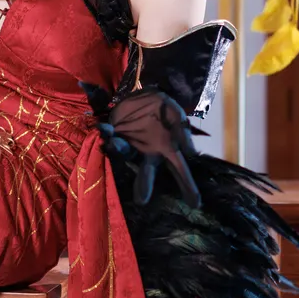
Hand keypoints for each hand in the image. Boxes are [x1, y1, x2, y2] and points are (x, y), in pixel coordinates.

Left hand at [100, 87, 200, 207]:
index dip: (187, 186)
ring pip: (125, 153)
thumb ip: (183, 132)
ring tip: (115, 145)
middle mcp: (148, 153)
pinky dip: (106, 132)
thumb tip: (191, 153)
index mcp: (167, 150)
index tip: (195, 204)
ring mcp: (131, 145)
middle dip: (144, 186)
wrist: (145, 93)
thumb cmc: (164, 109)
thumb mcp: (176, 116)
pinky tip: (104, 128)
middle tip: (141, 201)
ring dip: (119, 150)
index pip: (179, 170)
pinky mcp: (116, 134)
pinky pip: (109, 135)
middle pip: (147, 172)